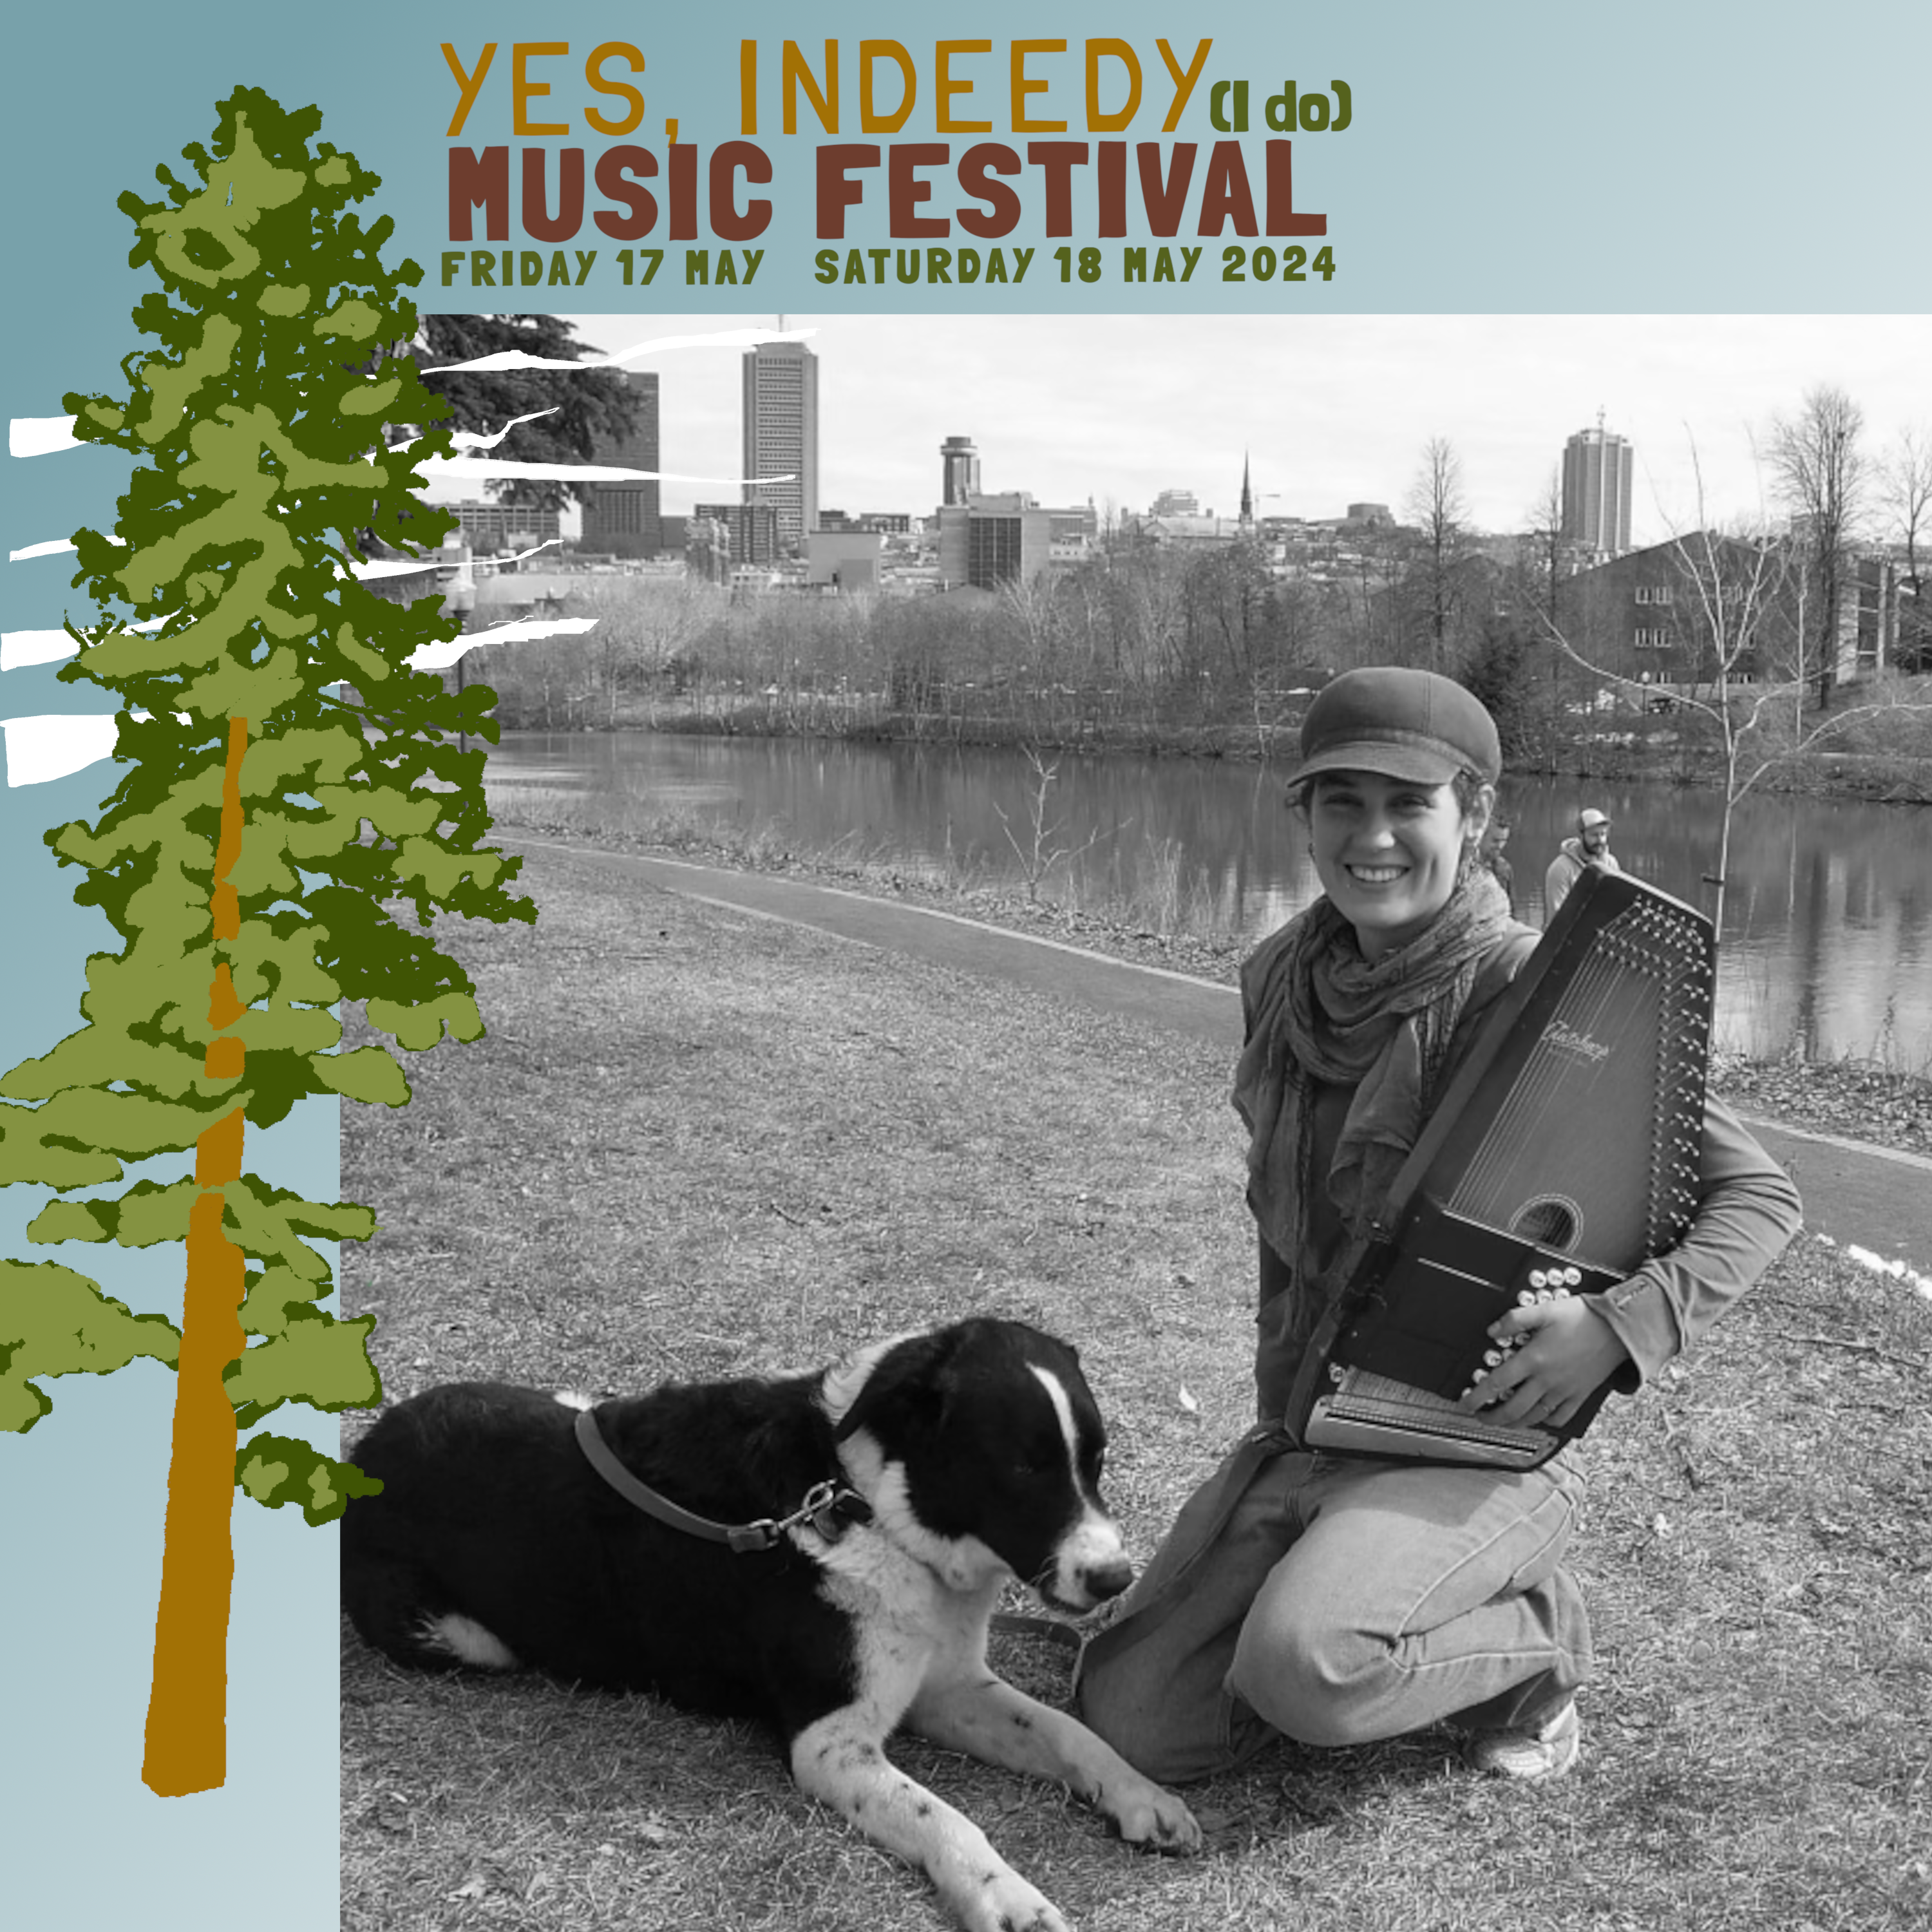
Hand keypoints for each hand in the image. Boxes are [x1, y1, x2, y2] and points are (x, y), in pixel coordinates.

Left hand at [1459, 1293, 1630, 1430]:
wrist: (1619, 1330)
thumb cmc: (1582, 1317)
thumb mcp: (1544, 1310)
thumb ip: (1514, 1319)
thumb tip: (1491, 1330)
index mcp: (1533, 1360)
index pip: (1496, 1384)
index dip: (1476, 1397)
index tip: (1464, 1403)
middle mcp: (1546, 1380)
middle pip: (1512, 1409)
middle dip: (1491, 1417)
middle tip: (1480, 1417)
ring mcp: (1564, 1391)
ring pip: (1534, 1417)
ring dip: (1514, 1423)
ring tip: (1502, 1421)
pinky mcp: (1580, 1395)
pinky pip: (1560, 1417)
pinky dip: (1545, 1421)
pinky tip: (1538, 1418)